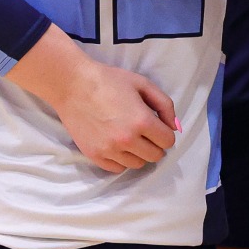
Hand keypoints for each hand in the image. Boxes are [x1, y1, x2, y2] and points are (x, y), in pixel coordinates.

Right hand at [55, 62, 180, 170]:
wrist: (73, 85)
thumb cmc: (108, 80)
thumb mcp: (142, 84)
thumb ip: (165, 105)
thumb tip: (176, 127)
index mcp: (142, 121)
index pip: (168, 141)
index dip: (165, 133)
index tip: (157, 126)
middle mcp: (127, 139)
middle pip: (155, 156)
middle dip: (155, 144)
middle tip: (145, 132)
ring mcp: (109, 150)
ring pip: (138, 164)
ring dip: (139, 153)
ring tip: (130, 138)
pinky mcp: (95, 155)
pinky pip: (118, 168)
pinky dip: (121, 159)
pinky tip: (117, 145)